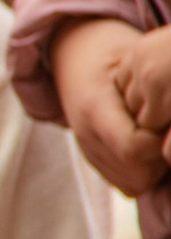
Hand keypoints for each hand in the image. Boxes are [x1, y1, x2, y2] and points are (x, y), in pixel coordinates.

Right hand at [52, 18, 166, 194]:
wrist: (77, 55)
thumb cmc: (115, 53)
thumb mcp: (137, 60)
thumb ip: (155, 92)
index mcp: (94, 106)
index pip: (134, 149)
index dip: (162, 145)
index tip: (169, 126)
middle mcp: (86, 133)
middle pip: (136, 174)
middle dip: (160, 159)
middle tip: (167, 132)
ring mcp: (87, 149)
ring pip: (133, 185)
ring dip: (154, 169)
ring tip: (159, 139)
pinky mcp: (93, 159)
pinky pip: (126, 185)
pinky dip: (143, 173)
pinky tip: (150, 148)